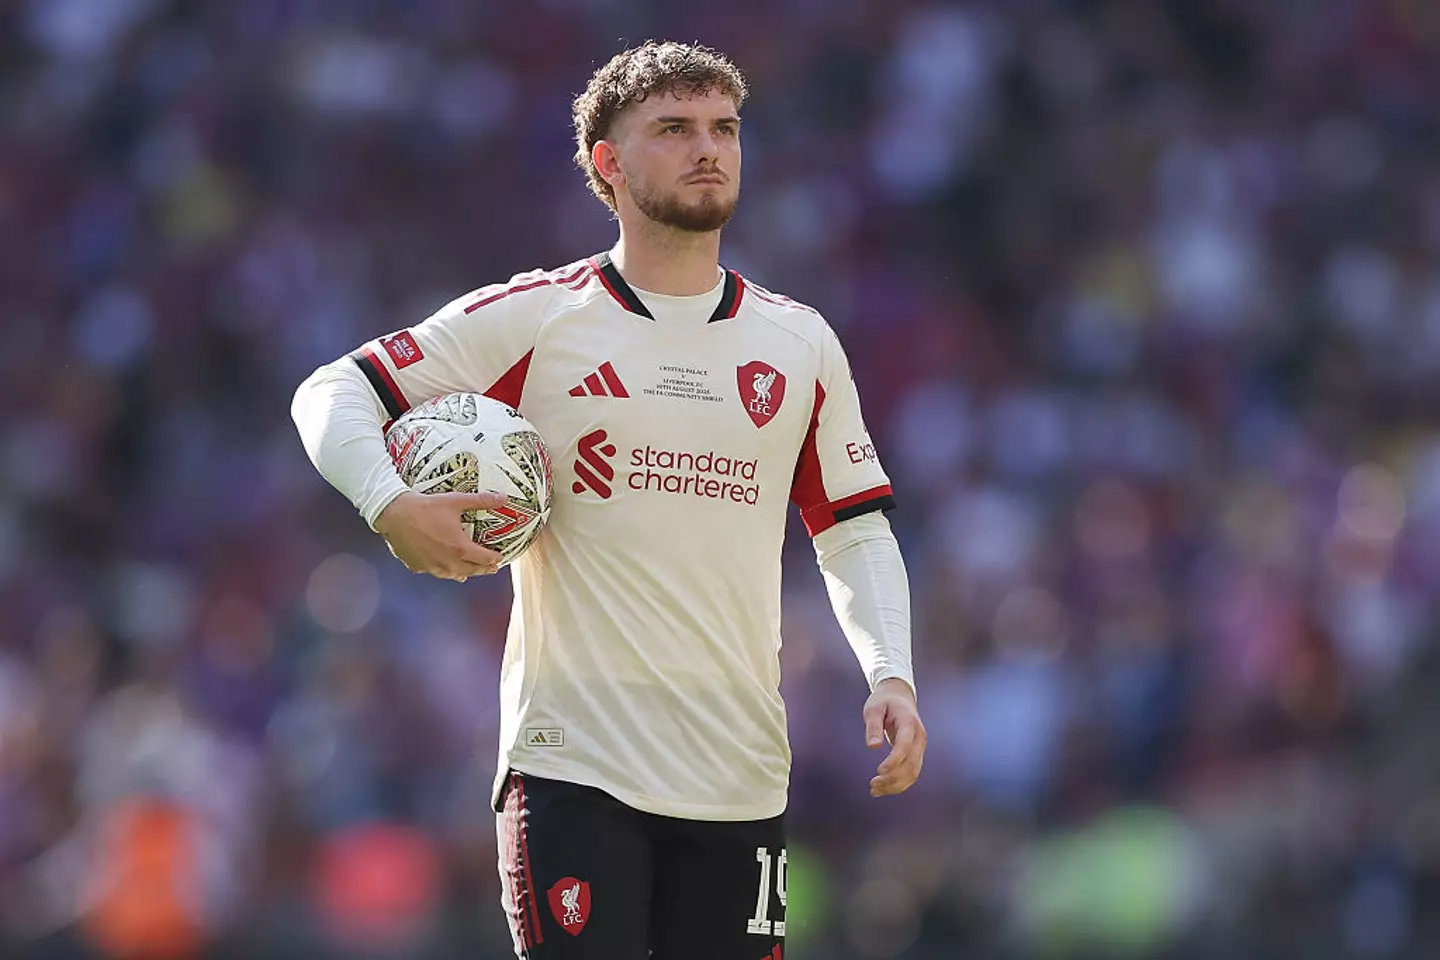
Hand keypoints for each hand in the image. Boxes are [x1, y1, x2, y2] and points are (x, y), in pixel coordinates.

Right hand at [374, 490, 506, 581]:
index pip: (483, 559)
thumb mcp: (455, 501)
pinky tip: (441, 566)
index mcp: (459, 548)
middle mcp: (447, 562)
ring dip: (462, 573)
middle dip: (482, 569)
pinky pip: (432, 571)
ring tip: (467, 572)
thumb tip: (503, 498)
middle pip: (470, 570)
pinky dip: (441, 569)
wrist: (394, 514)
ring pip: (451, 574)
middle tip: (490, 568)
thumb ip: (481, 501)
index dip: (493, 559)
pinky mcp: (416, 565)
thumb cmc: (425, 507)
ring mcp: (430, 566)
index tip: (499, 558)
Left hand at [863, 678, 925, 796]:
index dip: (894, 761)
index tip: (879, 771)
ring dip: (895, 785)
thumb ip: (873, 726)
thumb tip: (873, 747)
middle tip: (872, 784)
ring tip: (874, 790)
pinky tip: (883, 788)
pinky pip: (911, 773)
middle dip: (893, 778)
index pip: (905, 746)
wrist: (899, 697)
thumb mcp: (873, 708)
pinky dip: (899, 783)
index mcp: (909, 723)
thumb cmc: (884, 701)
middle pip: (911, 764)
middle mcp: (919, 737)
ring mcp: (920, 747)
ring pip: (913, 772)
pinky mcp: (916, 754)